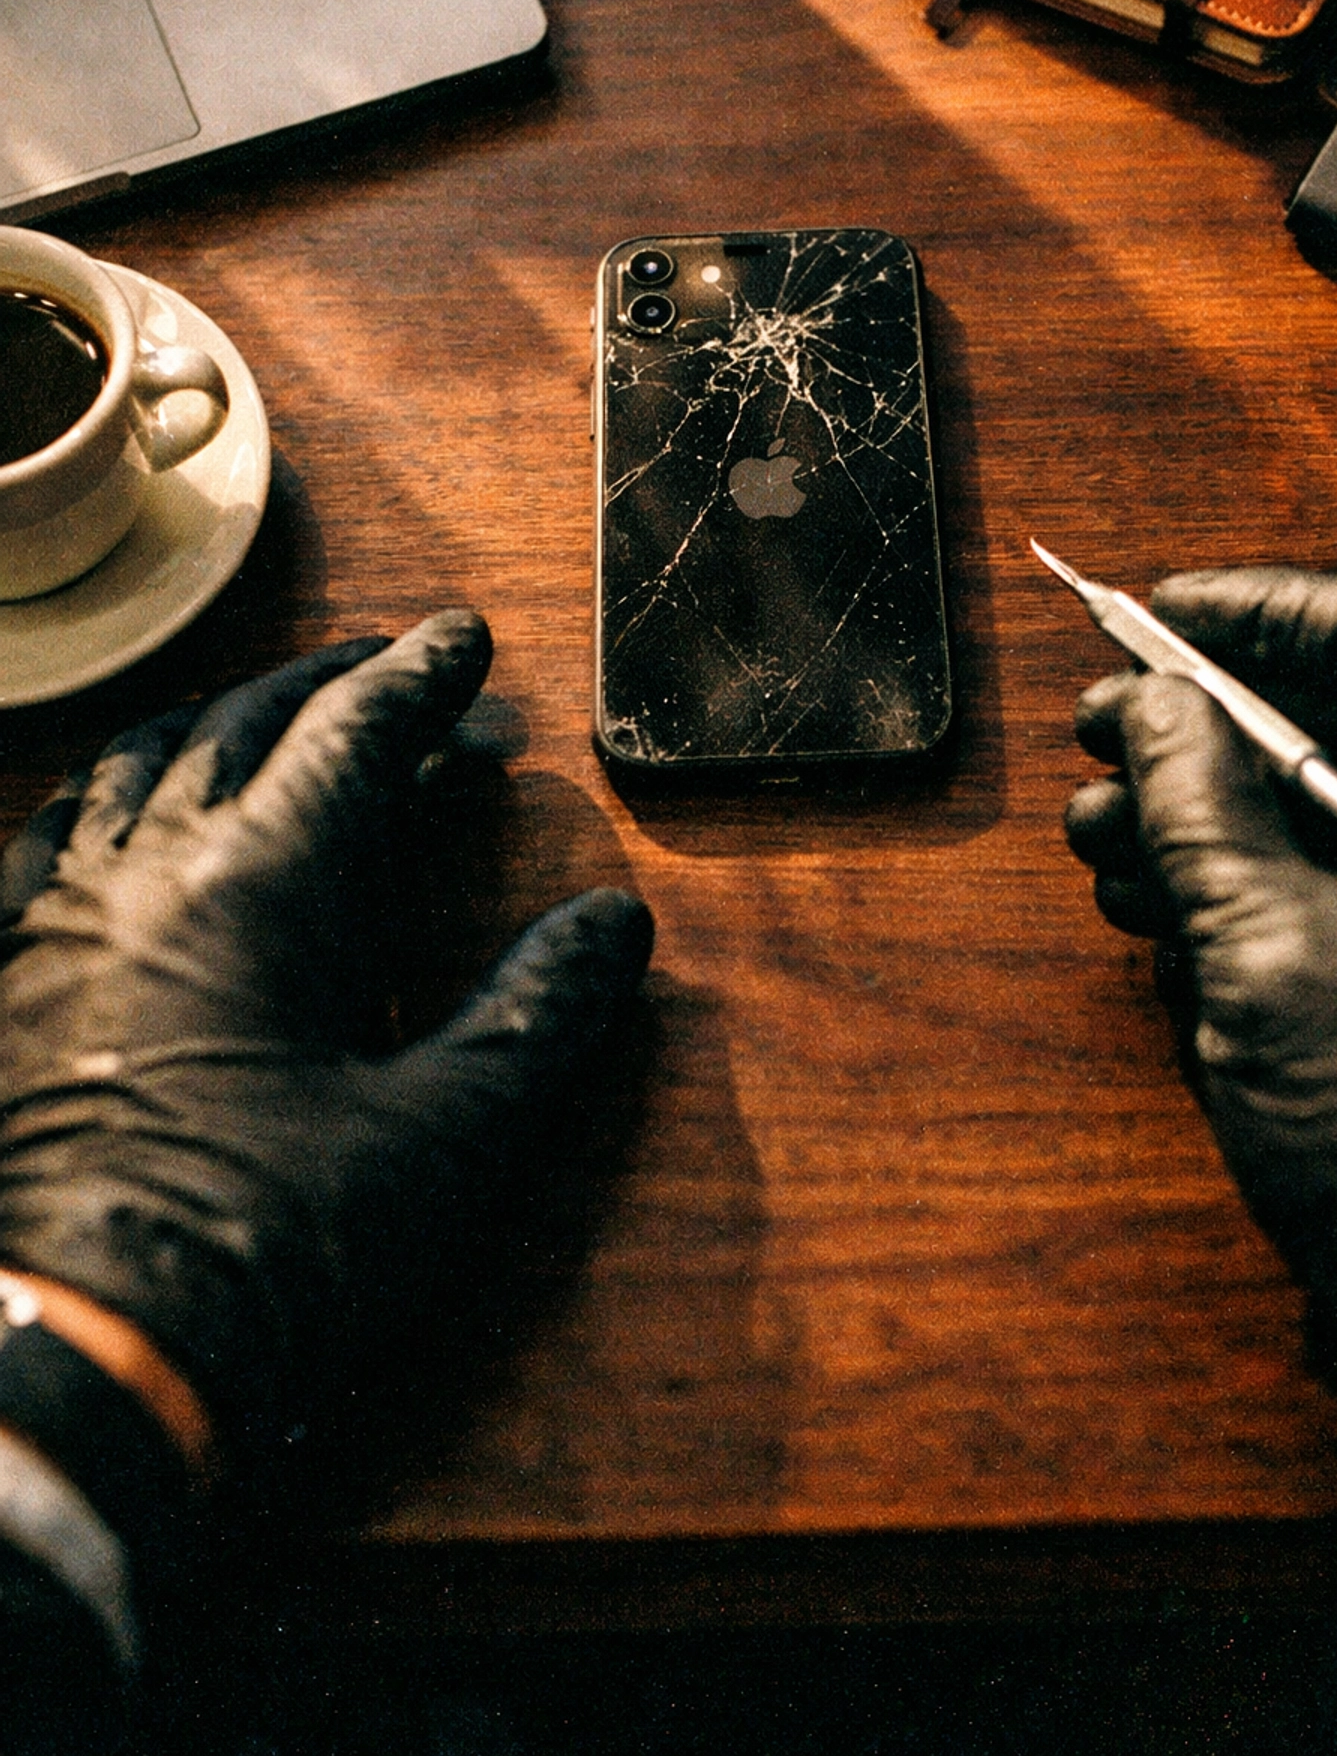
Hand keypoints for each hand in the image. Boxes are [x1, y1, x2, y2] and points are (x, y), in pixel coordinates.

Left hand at [0, 615, 651, 1466]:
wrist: (67, 1360)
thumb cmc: (259, 1256)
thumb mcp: (439, 1141)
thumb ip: (533, 1018)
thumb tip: (611, 927)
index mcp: (258, 885)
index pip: (352, 734)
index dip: (417, 678)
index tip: (459, 641)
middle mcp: (145, 873)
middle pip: (242, 725)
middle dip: (326, 682)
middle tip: (387, 666)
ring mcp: (52, 924)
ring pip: (133, 766)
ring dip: (212, 722)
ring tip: (260, 716)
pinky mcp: (0, 987)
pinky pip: (38, 843)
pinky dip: (95, 799)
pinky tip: (107, 815)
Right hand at [1063, 568, 1336, 1431]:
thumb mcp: (1272, 944)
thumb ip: (1201, 805)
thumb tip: (1151, 704)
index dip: (1257, 608)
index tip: (1155, 612)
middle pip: (1334, 716)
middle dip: (1201, 720)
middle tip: (1098, 729)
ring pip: (1308, 803)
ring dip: (1192, 806)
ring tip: (1097, 834)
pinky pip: (1310, 881)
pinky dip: (1222, 878)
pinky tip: (1144, 897)